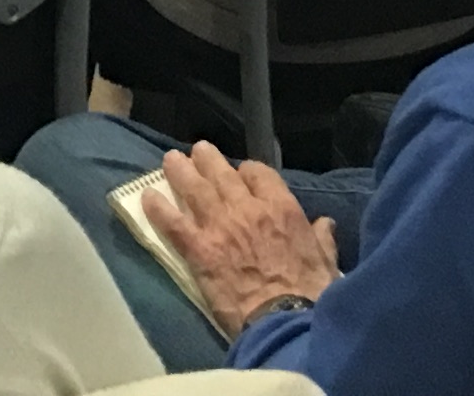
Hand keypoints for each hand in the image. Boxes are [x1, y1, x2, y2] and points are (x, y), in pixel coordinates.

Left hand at [141, 142, 337, 337]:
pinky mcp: (199, 249)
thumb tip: (324, 224)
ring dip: (180, 171)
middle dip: (207, 159)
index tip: (242, 175)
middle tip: (197, 153)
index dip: (247, 171)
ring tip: (171, 160)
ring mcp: (219, 226)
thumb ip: (322, 239)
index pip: (258, 173)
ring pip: (194, 188)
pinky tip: (147, 198)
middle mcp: (247, 208)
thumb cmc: (310, 293)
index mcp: (280, 207)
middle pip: (221, 172)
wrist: (283, 321)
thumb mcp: (326, 261)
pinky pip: (173, 222)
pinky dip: (158, 208)